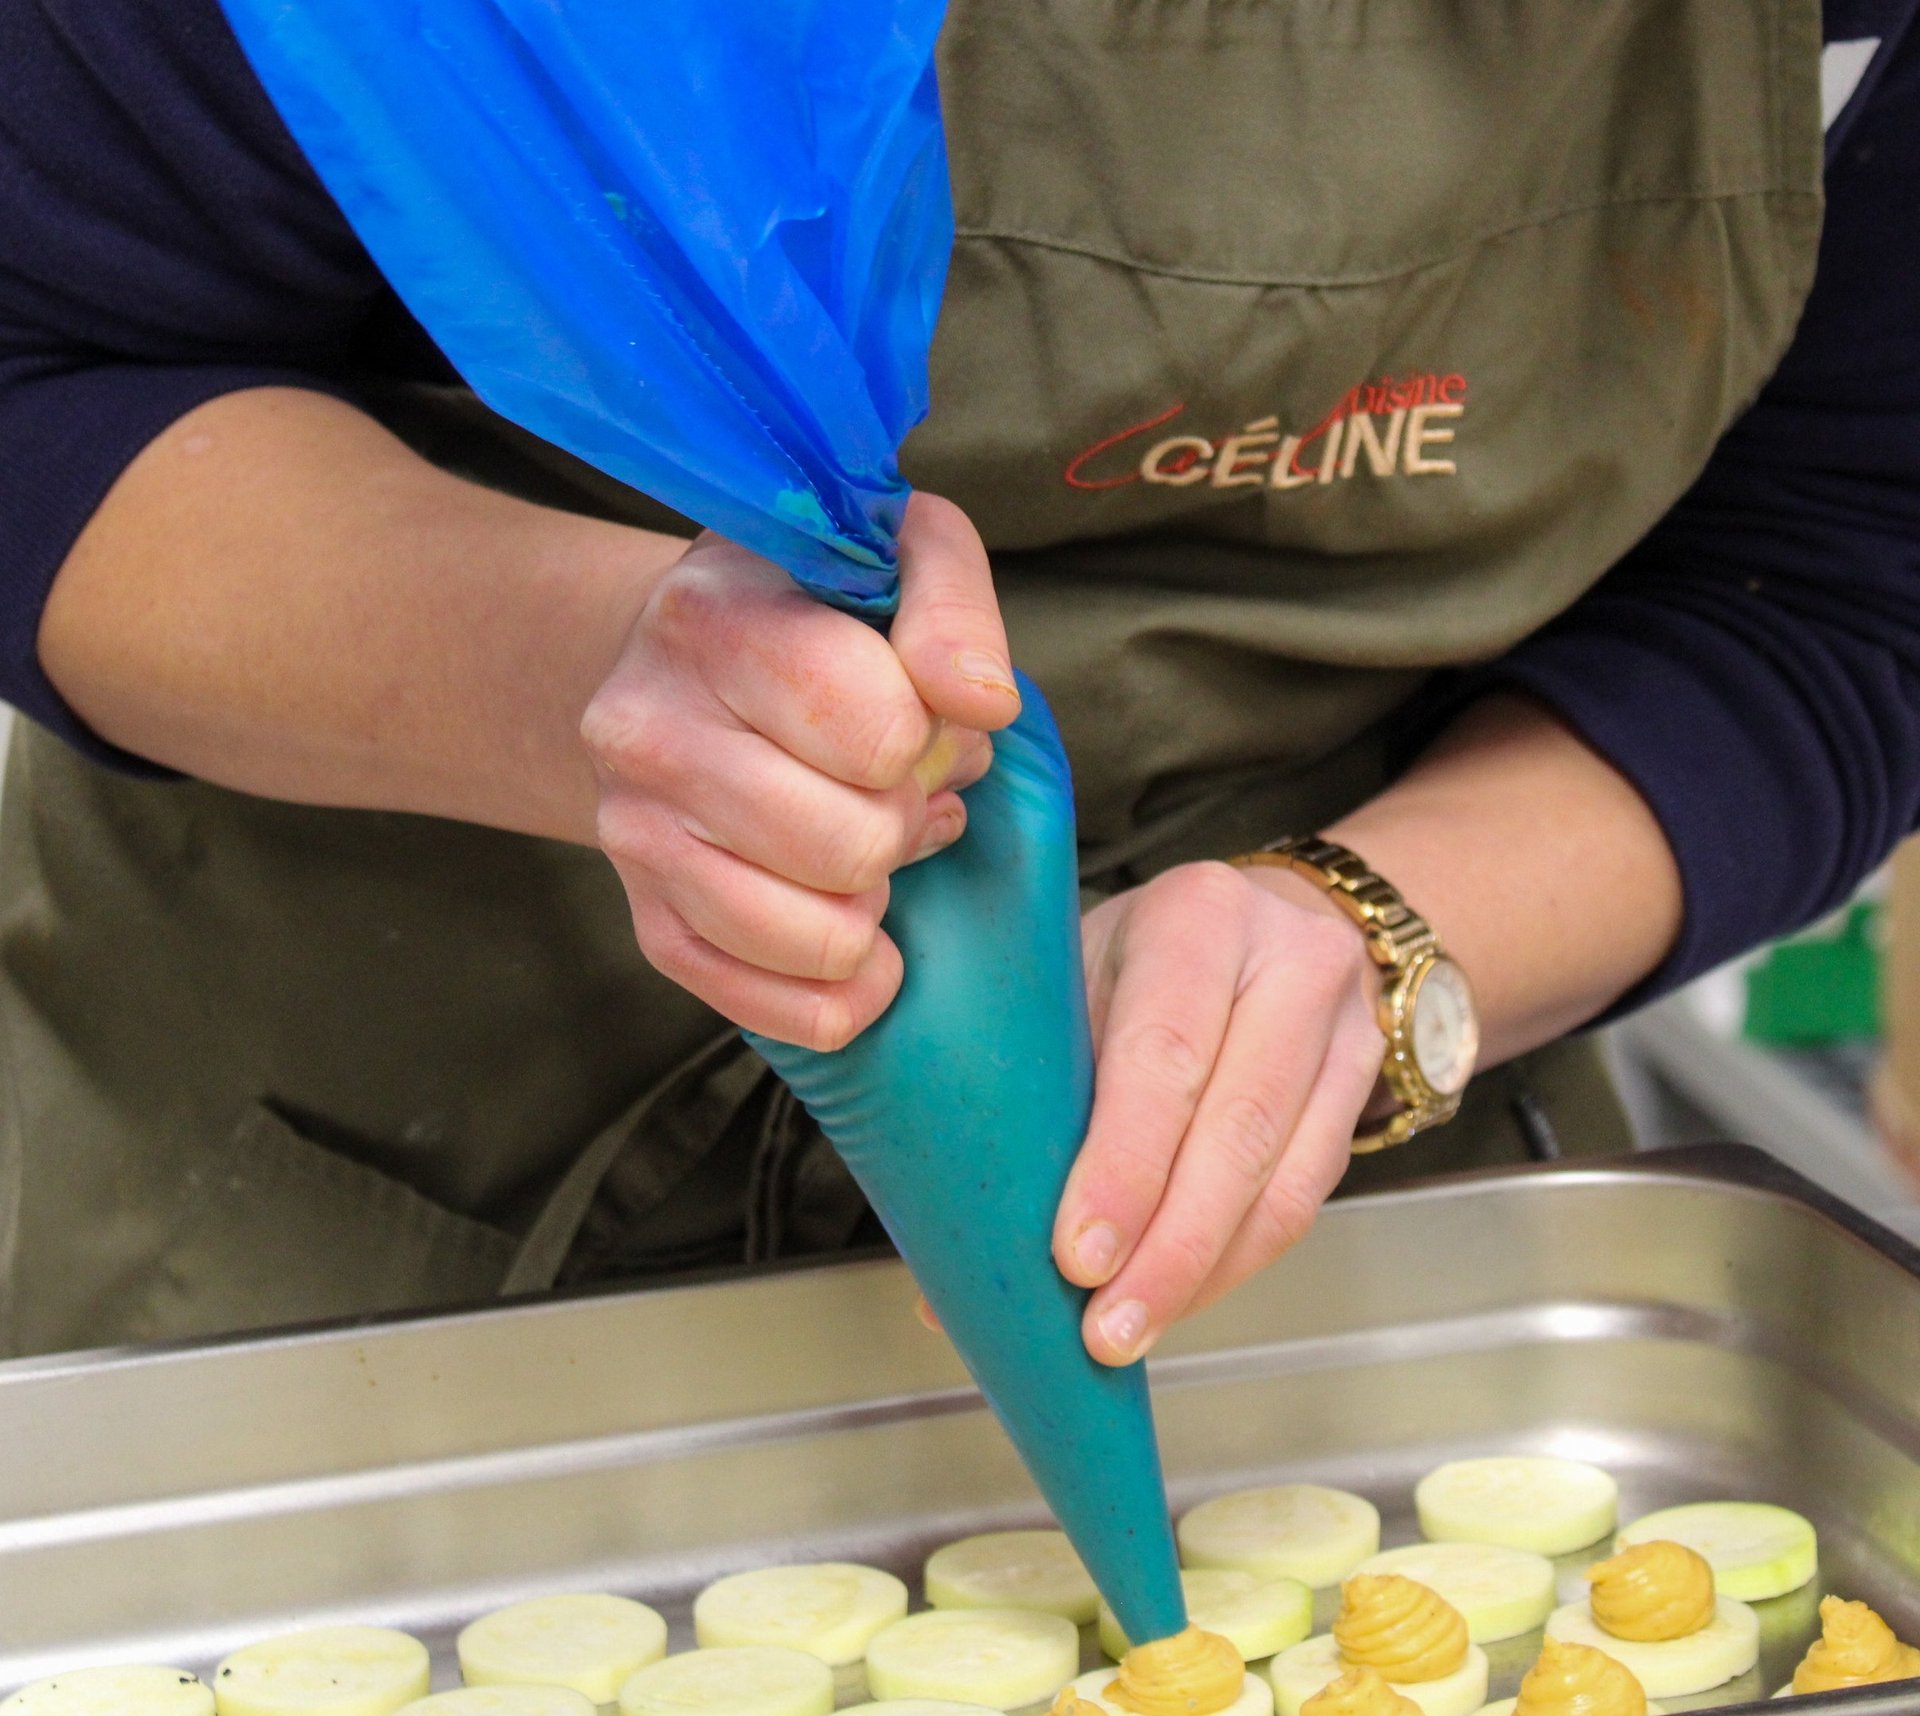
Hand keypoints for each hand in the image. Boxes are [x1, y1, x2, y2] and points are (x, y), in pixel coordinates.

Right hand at [581, 493, 1019, 1049]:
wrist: (682, 659)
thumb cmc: (813, 607)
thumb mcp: (895, 554)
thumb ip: (952, 607)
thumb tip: (980, 705)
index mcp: (706, 622)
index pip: (879, 731)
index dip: (927, 732)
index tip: (912, 710)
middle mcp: (646, 734)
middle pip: (856, 846)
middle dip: (906, 819)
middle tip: (894, 785)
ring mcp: (636, 841)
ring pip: (827, 940)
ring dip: (876, 899)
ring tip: (865, 839)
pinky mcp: (652, 928)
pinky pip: (795, 1016)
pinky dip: (852, 987)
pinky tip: (855, 923)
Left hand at [1054, 861, 1386, 1363]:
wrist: (1260, 918)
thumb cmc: (1140, 954)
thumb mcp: (1080, 970)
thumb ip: (1033, 1075)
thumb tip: (965, 1229)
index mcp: (1197, 916)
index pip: (1162, 1054)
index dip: (1123, 1166)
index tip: (1076, 1256)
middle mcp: (1288, 961)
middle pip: (1235, 1127)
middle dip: (1166, 1246)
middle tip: (1104, 1327)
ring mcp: (1343, 1026)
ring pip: (1281, 1177)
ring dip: (1201, 1272)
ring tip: (1131, 1330)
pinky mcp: (1364, 1087)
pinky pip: (1304, 1197)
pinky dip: (1234, 1261)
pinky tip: (1179, 1297)